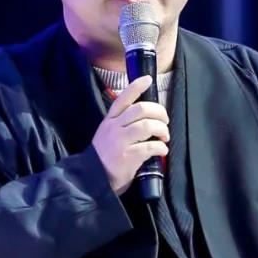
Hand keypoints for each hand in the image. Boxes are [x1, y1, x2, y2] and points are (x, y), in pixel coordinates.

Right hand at [91, 76, 169, 194]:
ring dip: (162, 129)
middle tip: (165, 120)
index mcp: (110, 119)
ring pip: (147, 125)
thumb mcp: (107, 132)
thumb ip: (122, 122)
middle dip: (159, 112)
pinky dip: (161, 147)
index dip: (136, 87)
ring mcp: (120, 141)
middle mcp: (114, 127)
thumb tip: (147, 115)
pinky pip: (150, 146)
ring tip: (165, 136)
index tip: (148, 79)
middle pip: (141, 109)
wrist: (93, 178)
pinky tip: (162, 150)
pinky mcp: (128, 156)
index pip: (123, 98)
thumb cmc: (105, 155)